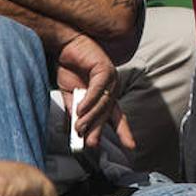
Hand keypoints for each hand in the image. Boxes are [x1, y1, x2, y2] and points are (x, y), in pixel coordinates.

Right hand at [55, 33, 134, 149]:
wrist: (65, 47)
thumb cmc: (69, 69)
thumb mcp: (70, 96)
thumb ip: (74, 113)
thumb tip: (76, 132)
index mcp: (105, 97)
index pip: (117, 118)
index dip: (124, 132)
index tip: (130, 147)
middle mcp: (112, 89)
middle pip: (107, 114)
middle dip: (98, 130)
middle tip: (91, 144)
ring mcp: (111, 79)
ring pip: (103, 103)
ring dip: (90, 117)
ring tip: (79, 128)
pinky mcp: (105, 69)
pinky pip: (98, 89)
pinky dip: (89, 100)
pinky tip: (80, 109)